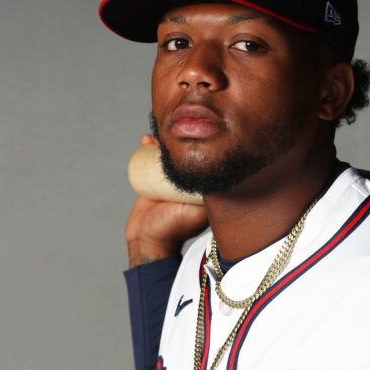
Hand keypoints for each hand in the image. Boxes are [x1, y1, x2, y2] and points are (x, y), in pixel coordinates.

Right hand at [125, 135, 208, 267]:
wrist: (147, 239)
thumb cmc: (174, 229)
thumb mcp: (197, 212)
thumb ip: (209, 199)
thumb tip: (224, 179)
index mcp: (202, 188)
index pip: (204, 161)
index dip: (200, 146)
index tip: (195, 133)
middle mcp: (188, 182)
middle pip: (185, 155)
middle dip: (179, 141)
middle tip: (173, 129)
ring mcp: (171, 181)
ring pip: (167, 155)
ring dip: (162, 142)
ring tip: (157, 134)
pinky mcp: (153, 181)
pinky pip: (150, 161)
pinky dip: (147, 148)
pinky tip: (145, 140)